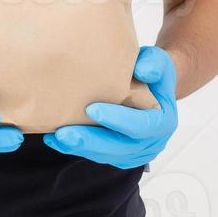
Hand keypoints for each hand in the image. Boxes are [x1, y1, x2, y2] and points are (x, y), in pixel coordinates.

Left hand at [43, 45, 177, 169]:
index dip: (118, 120)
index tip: (92, 109)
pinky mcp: (117, 154)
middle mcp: (150, 142)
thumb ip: (154, 63)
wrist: (150, 84)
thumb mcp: (157, 61)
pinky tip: (54, 138)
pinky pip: (96, 154)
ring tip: (55, 136)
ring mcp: (134, 152)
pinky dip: (76, 147)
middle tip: (64, 132)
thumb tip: (143, 70)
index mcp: (163, 122)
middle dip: (91, 140)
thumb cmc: (151, 70)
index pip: (142, 125)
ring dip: (79, 147)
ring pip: (105, 155)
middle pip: (120, 147)